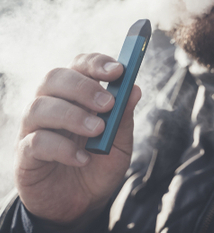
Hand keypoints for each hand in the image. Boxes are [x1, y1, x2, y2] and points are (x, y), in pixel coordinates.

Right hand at [14, 53, 140, 223]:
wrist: (82, 202)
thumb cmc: (101, 165)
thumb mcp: (119, 142)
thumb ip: (124, 117)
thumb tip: (134, 89)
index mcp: (76, 97)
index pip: (79, 66)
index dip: (96, 63)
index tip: (118, 70)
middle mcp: (52, 105)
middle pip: (54, 78)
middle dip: (83, 87)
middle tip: (108, 104)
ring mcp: (35, 128)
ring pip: (40, 106)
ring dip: (73, 116)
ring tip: (98, 131)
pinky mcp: (25, 154)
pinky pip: (36, 141)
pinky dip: (62, 148)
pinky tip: (83, 159)